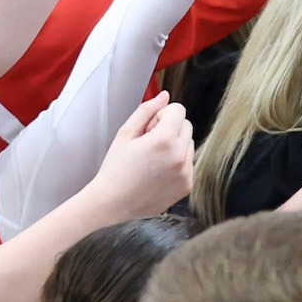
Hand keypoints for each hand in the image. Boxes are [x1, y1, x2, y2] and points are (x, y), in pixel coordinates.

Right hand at [88, 92, 194, 217]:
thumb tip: (164, 97)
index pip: (178, 110)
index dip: (161, 115)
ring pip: (189, 144)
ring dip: (175, 145)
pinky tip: (157, 172)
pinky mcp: (187, 185)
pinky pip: (188, 163)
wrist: (112, 204)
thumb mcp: (125, 133)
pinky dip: (177, 163)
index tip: (148, 128)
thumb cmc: (115, 169)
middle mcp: (180, 156)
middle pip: (186, 125)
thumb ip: (146, 110)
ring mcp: (186, 172)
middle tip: (148, 143)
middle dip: (170, 128)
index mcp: (164, 139)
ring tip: (152, 159)